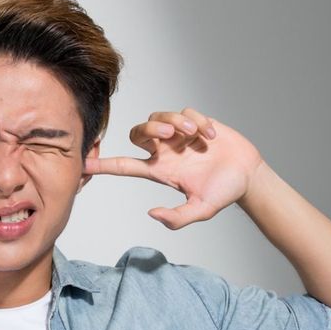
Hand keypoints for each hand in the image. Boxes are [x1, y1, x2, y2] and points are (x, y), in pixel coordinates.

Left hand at [84, 108, 264, 228]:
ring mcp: (179, 136)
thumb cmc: (223, 194)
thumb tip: (151, 214)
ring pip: (159, 118)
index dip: (103, 165)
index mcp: (160, 170)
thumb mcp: (201, 210)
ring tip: (194, 134)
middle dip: (150, 129)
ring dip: (176, 121)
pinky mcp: (195, 122)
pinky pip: (186, 112)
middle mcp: (165, 151)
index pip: (124, 166)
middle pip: (137, 133)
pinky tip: (210, 135)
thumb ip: (178, 217)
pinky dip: (197, 120)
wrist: (248, 176)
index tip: (82, 165)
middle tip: (171, 134)